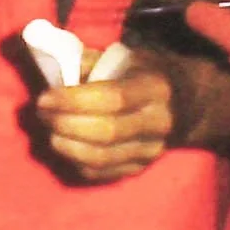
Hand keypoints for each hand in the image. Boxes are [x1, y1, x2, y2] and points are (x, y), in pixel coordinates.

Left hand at [35, 52, 180, 182]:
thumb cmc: (148, 73)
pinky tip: (66, 145)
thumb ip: (91, 62)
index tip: (45, 97)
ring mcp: (151, 150)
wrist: (187, 104)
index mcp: (155, 88)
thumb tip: (54, 74)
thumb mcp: (127, 57)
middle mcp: (158, 122)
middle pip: (106, 132)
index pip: (113, 99)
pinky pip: (102, 173)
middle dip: (65, 123)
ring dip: (67, 146)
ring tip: (50, 130)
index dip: (74, 100)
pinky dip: (76, 161)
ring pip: (102, 158)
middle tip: (42, 113)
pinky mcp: (140, 168)